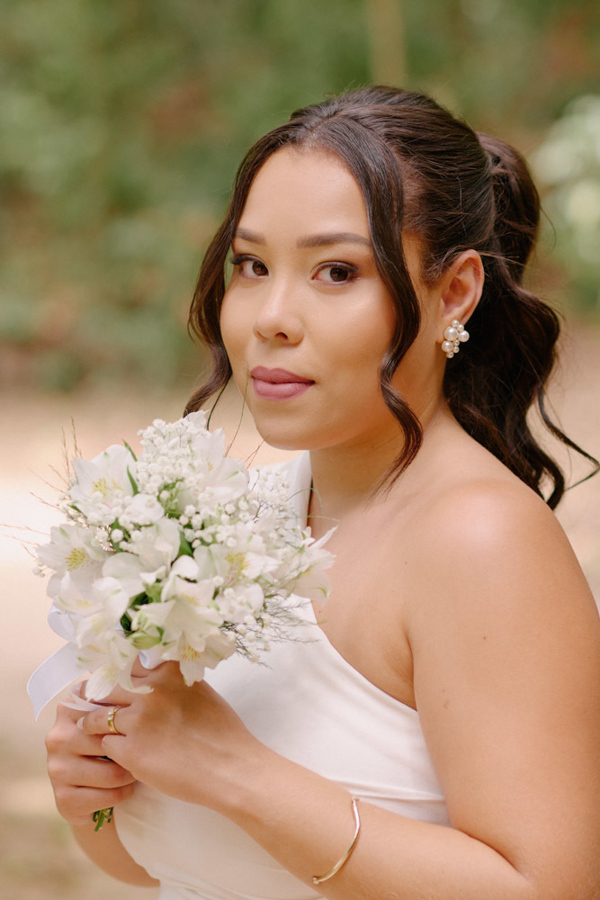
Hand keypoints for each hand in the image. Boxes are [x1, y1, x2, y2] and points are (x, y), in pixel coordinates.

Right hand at [45, 688, 136, 826]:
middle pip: (110, 741)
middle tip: (146, 751)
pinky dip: (124, 794)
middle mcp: (57, 736)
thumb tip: (144, 659)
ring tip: (137, 770)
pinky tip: (126, 789)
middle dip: (133, 750)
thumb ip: (123, 689)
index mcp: (69, 708)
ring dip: (131, 774)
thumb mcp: (116, 716)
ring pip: (112, 773)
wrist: (98, 793)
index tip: (149, 721)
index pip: (105, 708)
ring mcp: (56, 768)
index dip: (130, 718)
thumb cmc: (114, 744)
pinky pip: (107, 796)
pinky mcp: (63, 798)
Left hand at [80, 662, 263, 812]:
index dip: (113, 674)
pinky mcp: (130, 750)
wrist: (230, 766)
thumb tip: (146, 676)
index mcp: (167, 672)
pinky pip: (105, 744)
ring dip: (94, 724)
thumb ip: (170, 680)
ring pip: (96, 717)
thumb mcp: (197, 689)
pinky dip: (108, 748)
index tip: (106, 681)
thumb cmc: (221, 730)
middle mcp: (149, 690)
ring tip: (91, 729)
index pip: (124, 664)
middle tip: (88, 704)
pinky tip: (116, 753)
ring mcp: (137, 720)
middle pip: (104, 687)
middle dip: (95, 696)